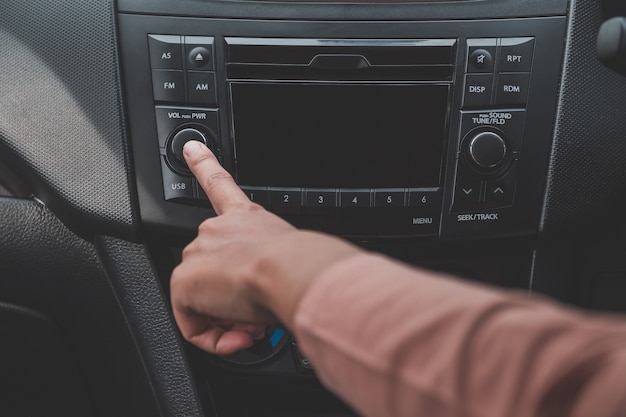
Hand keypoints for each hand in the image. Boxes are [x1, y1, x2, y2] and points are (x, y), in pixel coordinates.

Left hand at [170, 141, 359, 354]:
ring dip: (232, 318)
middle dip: (236, 299)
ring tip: (255, 320)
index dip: (205, 163)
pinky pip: (189, 320)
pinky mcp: (185, 281)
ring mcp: (199, 253)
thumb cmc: (303, 265)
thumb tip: (266, 302)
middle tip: (261, 311)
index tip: (190, 146)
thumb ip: (276, 272)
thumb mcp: (293, 258)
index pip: (221, 186)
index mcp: (246, 218)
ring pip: (206, 299)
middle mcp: (218, 230)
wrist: (292, 271)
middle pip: (214, 271)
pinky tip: (235, 336)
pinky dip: (212, 338)